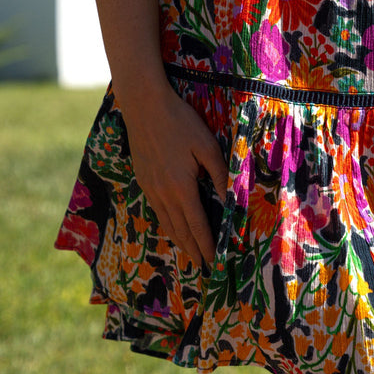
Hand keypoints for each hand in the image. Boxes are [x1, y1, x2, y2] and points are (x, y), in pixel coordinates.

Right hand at [117, 79, 227, 265]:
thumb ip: (219, 174)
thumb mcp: (206, 145)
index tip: (214, 263)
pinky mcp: (143, 180)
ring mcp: (150, 188)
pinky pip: (157, 211)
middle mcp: (163, 193)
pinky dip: (167, 224)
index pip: (197, 225)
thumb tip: (230, 199)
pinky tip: (172, 226)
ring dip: (179, 240)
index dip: (207, 245)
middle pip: (180, 230)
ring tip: (190, 253)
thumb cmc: (180, 122)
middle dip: (193, 250)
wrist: (144, 106)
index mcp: (181, 187)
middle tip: (204, 266)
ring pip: (166, 223)